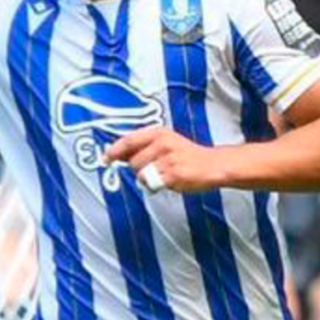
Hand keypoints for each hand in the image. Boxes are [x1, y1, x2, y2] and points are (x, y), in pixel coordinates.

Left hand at [105, 127, 224, 192]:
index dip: (114, 150)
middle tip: (155, 169)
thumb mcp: (166, 142)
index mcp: (159, 133)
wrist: (213, 164)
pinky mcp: (173, 175)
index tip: (105, 159)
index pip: (129, 141)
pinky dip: (157, 186)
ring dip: (148, 179)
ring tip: (164, 174)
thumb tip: (118, 154)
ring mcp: (168, 159)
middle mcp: (162, 143)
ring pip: (141, 175)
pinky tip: (170, 181)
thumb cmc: (187, 155)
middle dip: (138, 169)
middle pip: (133, 162)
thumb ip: (143, 146)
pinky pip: (153, 184)